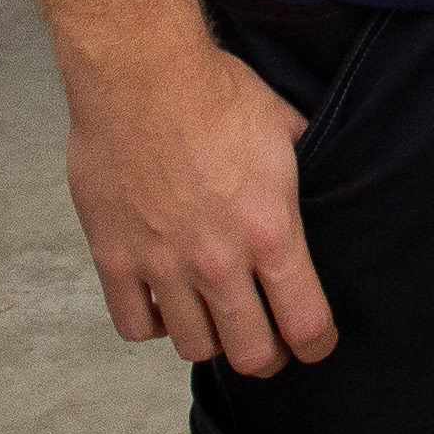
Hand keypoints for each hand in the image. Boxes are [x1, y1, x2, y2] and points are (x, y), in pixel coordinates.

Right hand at [59, 35, 337, 374]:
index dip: (317, 344)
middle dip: (267, 357)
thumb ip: (301, 167)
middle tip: (269, 345)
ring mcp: (164, 266)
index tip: (316, 345)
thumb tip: (317, 169)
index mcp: (271, 231)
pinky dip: (153, 324)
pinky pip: (135, 326)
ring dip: (210, 339)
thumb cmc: (215, 93)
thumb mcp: (284, 128)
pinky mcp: (116, 261)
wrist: (142, 76)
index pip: (305, 322)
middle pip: (250, 352)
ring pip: (193, 346)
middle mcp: (219, 261)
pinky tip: (165, 304)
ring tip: (216, 320)